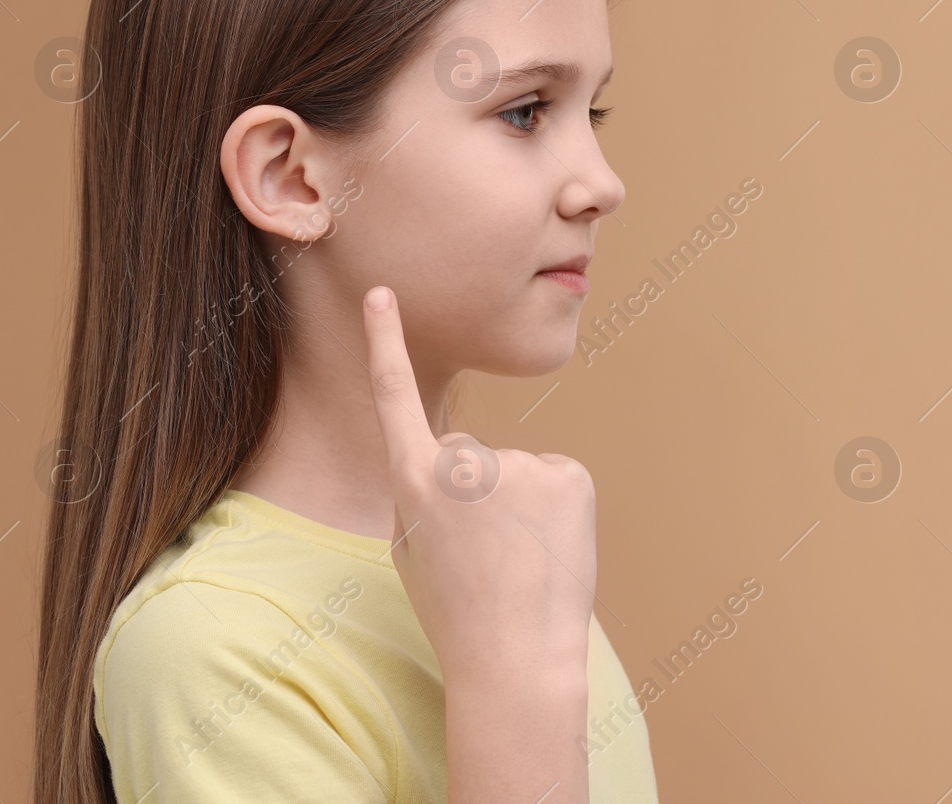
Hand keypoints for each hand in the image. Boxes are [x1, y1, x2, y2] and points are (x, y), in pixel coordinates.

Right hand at [360, 285, 596, 686]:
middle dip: (478, 494)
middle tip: (484, 555)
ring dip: (521, 506)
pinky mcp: (568, 474)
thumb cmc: (457, 612)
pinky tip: (550, 548)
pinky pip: (556, 478)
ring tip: (518, 560)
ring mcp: (519, 464)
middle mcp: (462, 460)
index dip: (384, 342)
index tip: (383, 292)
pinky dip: (556, 509)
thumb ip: (420, 492)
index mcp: (412, 480)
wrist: (516, 660)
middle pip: (469, 456)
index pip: (394, 396)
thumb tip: (449, 464)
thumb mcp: (411, 550)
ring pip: (517, 471)